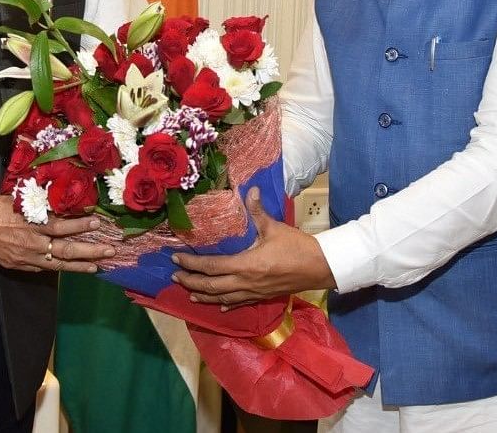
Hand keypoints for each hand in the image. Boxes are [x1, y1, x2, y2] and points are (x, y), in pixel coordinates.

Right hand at [0, 194, 113, 273]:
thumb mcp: (15, 200)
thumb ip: (37, 205)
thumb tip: (59, 203)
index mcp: (30, 223)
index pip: (62, 226)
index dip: (81, 226)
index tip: (98, 224)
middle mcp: (30, 243)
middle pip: (66, 249)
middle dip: (90, 251)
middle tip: (110, 251)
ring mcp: (24, 258)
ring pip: (58, 264)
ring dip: (80, 266)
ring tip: (98, 267)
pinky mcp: (17, 266)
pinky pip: (42, 269)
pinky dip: (59, 270)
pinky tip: (71, 270)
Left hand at [171, 188, 335, 306]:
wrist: (320, 268)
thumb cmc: (297, 247)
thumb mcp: (275, 227)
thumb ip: (257, 211)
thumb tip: (250, 190)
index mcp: (246, 265)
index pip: (211, 267)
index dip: (192, 264)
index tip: (176, 259)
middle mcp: (246, 283)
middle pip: (211, 287)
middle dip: (191, 282)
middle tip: (176, 277)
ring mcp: (254, 293)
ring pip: (223, 298)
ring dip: (204, 297)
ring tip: (189, 294)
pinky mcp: (263, 296)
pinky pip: (240, 303)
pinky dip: (226, 304)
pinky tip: (220, 306)